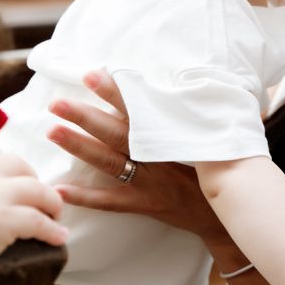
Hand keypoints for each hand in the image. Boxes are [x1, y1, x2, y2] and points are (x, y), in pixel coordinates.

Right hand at [0, 144, 67, 284]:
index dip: (6, 167)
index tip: (12, 182)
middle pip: (18, 164)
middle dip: (31, 180)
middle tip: (35, 200)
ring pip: (37, 188)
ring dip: (51, 202)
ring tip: (54, 216)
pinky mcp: (4, 220)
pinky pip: (40, 220)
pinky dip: (52, 230)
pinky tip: (58, 238)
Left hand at [45, 70, 229, 245]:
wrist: (232, 211)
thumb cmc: (222, 164)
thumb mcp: (214, 134)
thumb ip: (193, 112)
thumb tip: (183, 84)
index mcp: (173, 135)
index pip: (140, 109)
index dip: (116, 92)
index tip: (92, 74)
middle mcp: (158, 157)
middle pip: (116, 134)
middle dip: (85, 117)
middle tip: (56, 103)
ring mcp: (150, 183)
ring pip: (109, 163)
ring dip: (79, 147)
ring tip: (52, 131)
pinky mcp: (145, 205)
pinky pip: (111, 203)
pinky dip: (85, 197)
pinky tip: (60, 190)